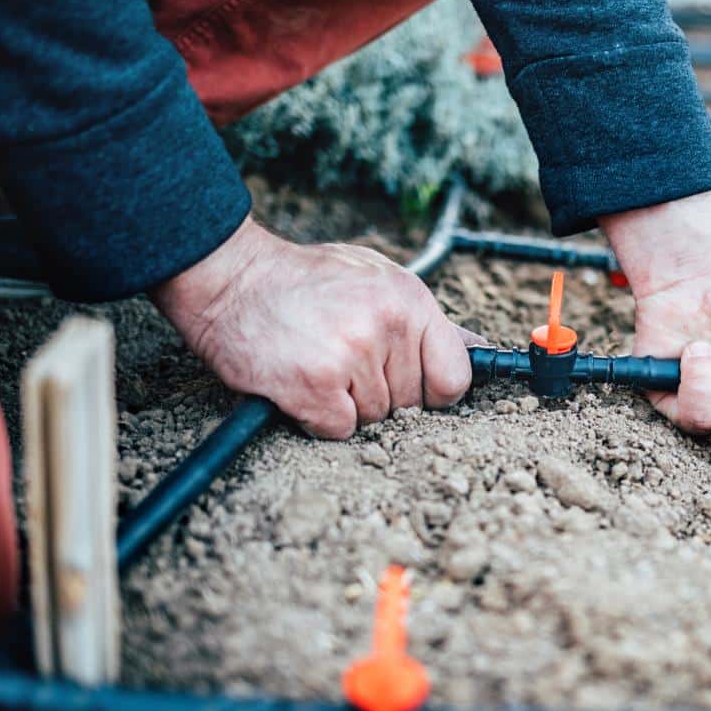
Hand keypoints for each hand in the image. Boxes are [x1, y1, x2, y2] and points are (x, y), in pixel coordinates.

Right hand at [151, 217, 473, 438]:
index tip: (412, 386)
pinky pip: (340, 430)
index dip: (434, 391)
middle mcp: (385, 325)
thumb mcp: (376, 280)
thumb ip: (426, 321)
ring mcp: (351, 355)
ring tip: (319, 363)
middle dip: (380, 394)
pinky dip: (320, 418)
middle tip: (343, 359)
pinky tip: (302, 384)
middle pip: (411, 403)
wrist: (231, 280)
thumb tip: (479, 349)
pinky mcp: (315, 385)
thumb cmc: (305, 282)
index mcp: (408, 300)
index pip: (455, 376)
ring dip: (346, 405)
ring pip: (374, 419)